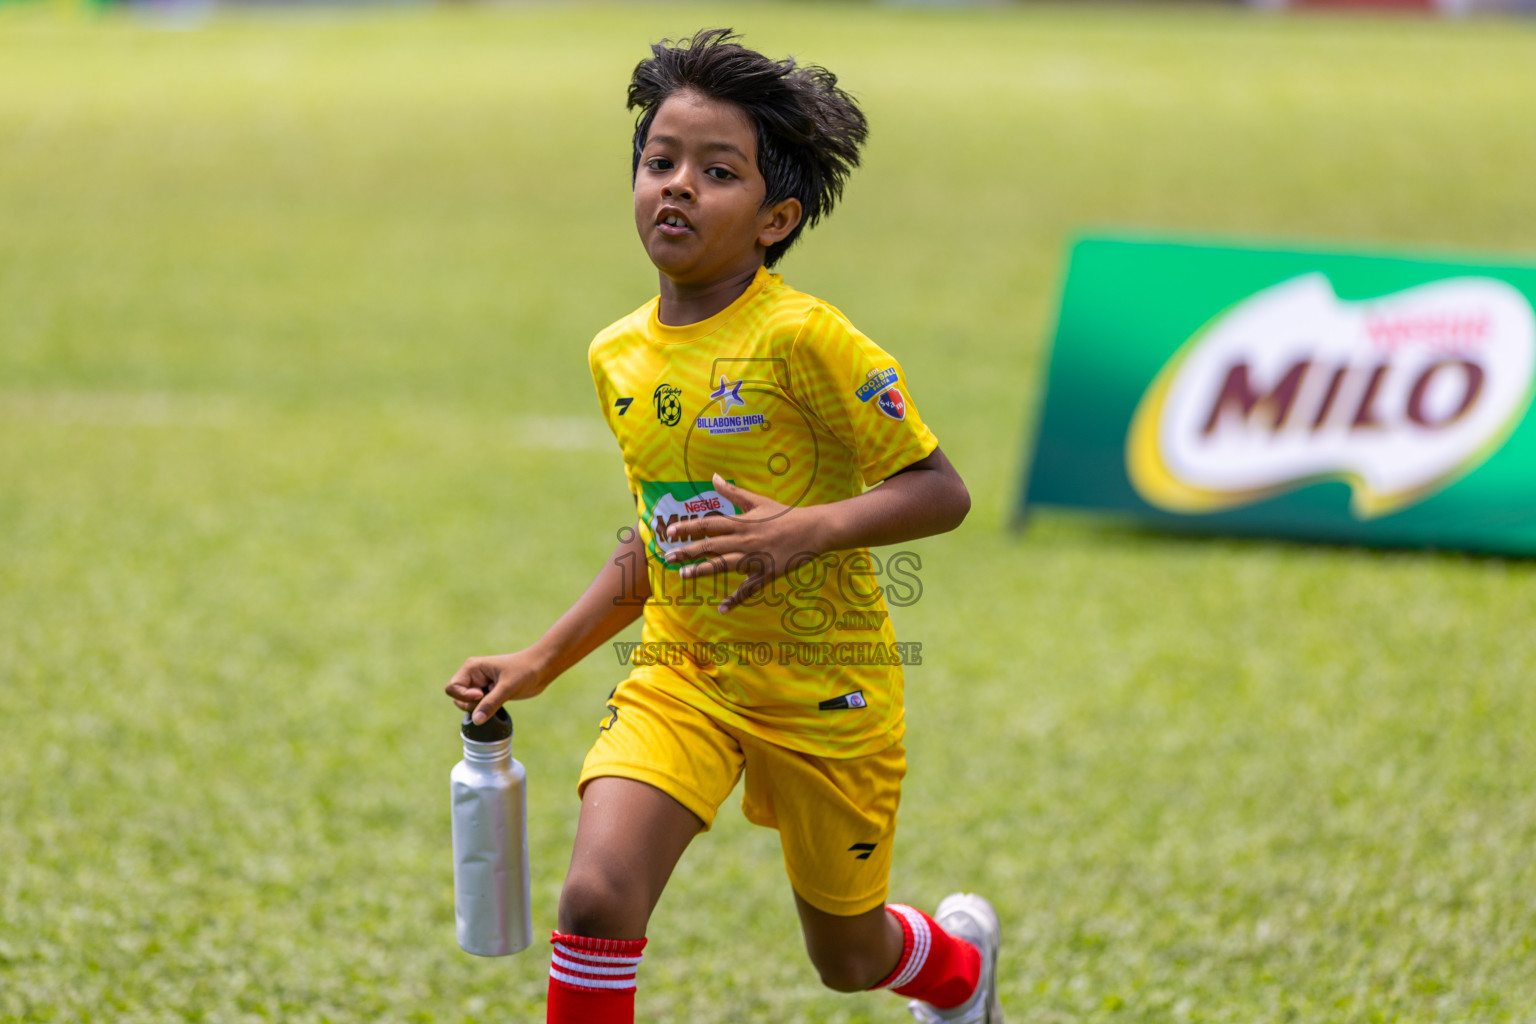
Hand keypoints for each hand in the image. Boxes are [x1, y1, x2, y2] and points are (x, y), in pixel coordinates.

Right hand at [445, 650, 547, 724]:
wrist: (542, 668)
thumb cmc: (525, 670)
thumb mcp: (508, 687)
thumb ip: (491, 703)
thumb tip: (476, 721)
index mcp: (472, 668)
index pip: (452, 688)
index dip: (464, 696)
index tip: (482, 694)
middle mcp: (473, 676)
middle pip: (457, 698)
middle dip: (472, 704)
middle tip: (492, 697)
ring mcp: (480, 685)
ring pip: (466, 704)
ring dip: (479, 708)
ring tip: (498, 698)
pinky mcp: (488, 693)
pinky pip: (478, 707)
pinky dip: (486, 709)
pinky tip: (501, 701)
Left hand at [663, 473, 822, 613]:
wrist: (813, 529)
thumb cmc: (785, 514)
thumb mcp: (758, 501)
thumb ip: (733, 493)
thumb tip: (714, 477)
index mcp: (742, 523)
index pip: (709, 524)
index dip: (688, 528)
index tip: (671, 531)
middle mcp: (744, 541)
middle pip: (710, 546)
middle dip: (687, 552)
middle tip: (667, 558)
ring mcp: (755, 559)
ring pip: (723, 566)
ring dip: (702, 571)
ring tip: (683, 575)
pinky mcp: (767, 574)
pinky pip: (748, 589)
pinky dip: (736, 599)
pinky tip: (722, 608)